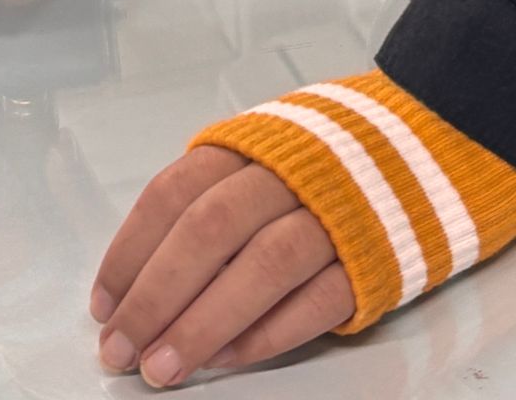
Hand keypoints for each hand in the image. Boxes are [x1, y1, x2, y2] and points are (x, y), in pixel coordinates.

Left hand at [89, 147, 351, 385]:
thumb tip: (135, 280)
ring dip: (204, 324)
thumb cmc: (311, 167)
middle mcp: (286, 174)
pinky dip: (268, 333)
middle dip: (157, 296)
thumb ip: (203, 202)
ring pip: (262, 267)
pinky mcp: (370, 260)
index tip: (102, 305)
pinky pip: (316, 301)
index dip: (132, 251)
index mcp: (247, 146)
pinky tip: (226, 360)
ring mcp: (332, 216)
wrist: (413, 151)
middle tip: (120, 348)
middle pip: (209, 231)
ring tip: (163, 368)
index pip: (173, 195)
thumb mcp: (252, 160)